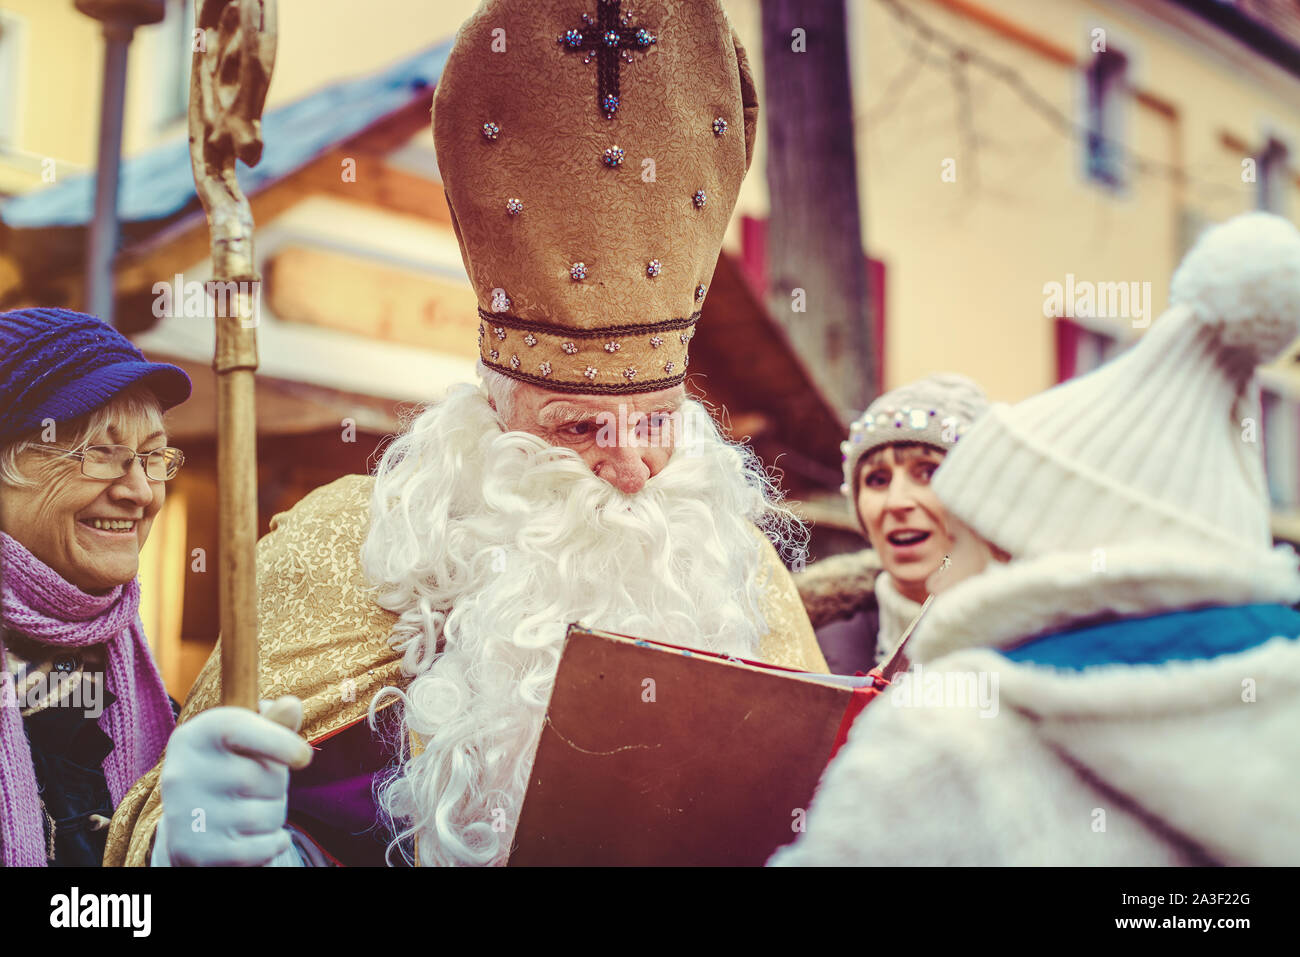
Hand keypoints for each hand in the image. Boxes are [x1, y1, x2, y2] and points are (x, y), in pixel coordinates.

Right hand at [155, 696, 311, 866]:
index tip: (303, 757)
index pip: (239, 728)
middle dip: (279, 784)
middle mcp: (183, 773)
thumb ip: (273, 722)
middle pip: (265, 776)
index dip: (281, 741)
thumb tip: (292, 705)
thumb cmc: (229, 769)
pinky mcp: (197, 852)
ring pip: (269, 814)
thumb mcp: (246, 739)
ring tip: (251, 811)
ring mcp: (187, 815)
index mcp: (195, 736)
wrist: (188, 826)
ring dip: (275, 815)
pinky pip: (263, 847)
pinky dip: (274, 843)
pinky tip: (257, 837)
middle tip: (259, 788)